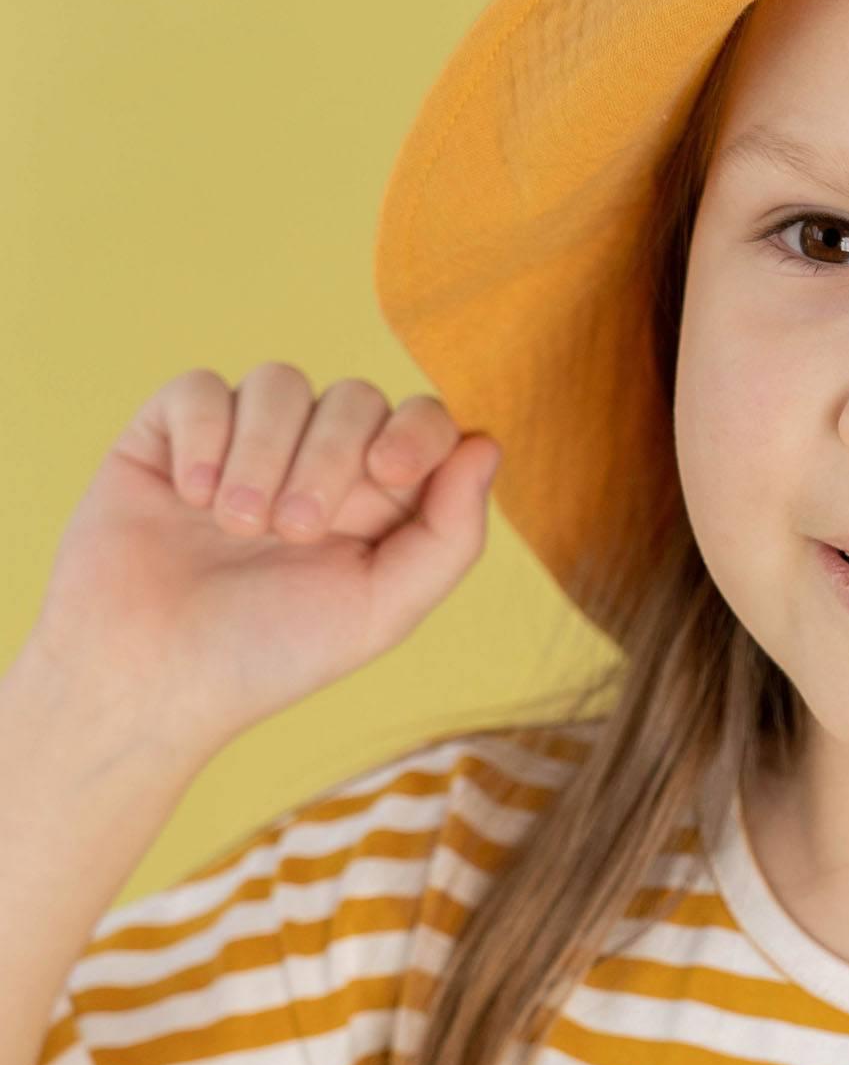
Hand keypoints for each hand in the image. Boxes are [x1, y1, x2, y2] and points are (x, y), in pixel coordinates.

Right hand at [26, 363, 502, 754]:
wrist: (148, 681)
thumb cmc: (272, 655)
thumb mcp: (383, 610)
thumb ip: (450, 534)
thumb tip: (485, 444)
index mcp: (378, 498)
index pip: (422, 421)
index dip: (417, 429)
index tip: (389, 470)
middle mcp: (315, 459)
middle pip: (355, 397)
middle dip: (330, 458)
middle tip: (293, 532)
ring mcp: (242, 443)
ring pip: (280, 383)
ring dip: (265, 451)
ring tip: (238, 526)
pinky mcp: (168, 437)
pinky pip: (200, 388)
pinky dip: (203, 436)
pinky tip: (190, 497)